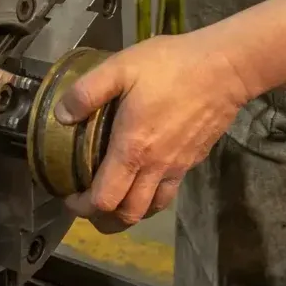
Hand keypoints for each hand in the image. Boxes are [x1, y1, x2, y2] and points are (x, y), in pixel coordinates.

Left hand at [56, 33, 251, 231]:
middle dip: (103, 219)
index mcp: (132, 149)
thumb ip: (87, 91)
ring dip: (129, 212)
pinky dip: (152, 196)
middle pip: (128, 215)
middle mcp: (155, 167)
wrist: (225, 68)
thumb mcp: (121, 67)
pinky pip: (170, 191)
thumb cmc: (171, 66)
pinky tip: (144, 177)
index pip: (105, 200)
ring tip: (115, 199)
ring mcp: (178, 167)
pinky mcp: (193, 160)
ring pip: (151, 208)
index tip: (70, 196)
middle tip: (88, 204)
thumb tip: (61, 116)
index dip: (82, 207)